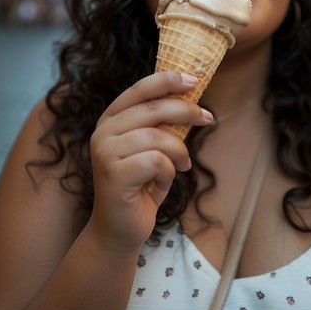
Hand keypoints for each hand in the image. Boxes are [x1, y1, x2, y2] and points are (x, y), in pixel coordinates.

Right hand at [86, 71, 212, 255]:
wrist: (119, 229)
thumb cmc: (140, 185)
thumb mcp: (149, 148)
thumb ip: (160, 123)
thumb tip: (192, 96)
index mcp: (110, 119)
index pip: (139, 89)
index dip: (167, 80)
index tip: (194, 81)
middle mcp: (103, 132)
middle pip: (153, 109)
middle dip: (186, 111)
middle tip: (207, 118)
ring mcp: (105, 152)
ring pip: (158, 137)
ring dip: (179, 151)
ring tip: (183, 164)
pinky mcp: (114, 175)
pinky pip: (157, 161)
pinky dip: (169, 172)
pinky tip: (164, 183)